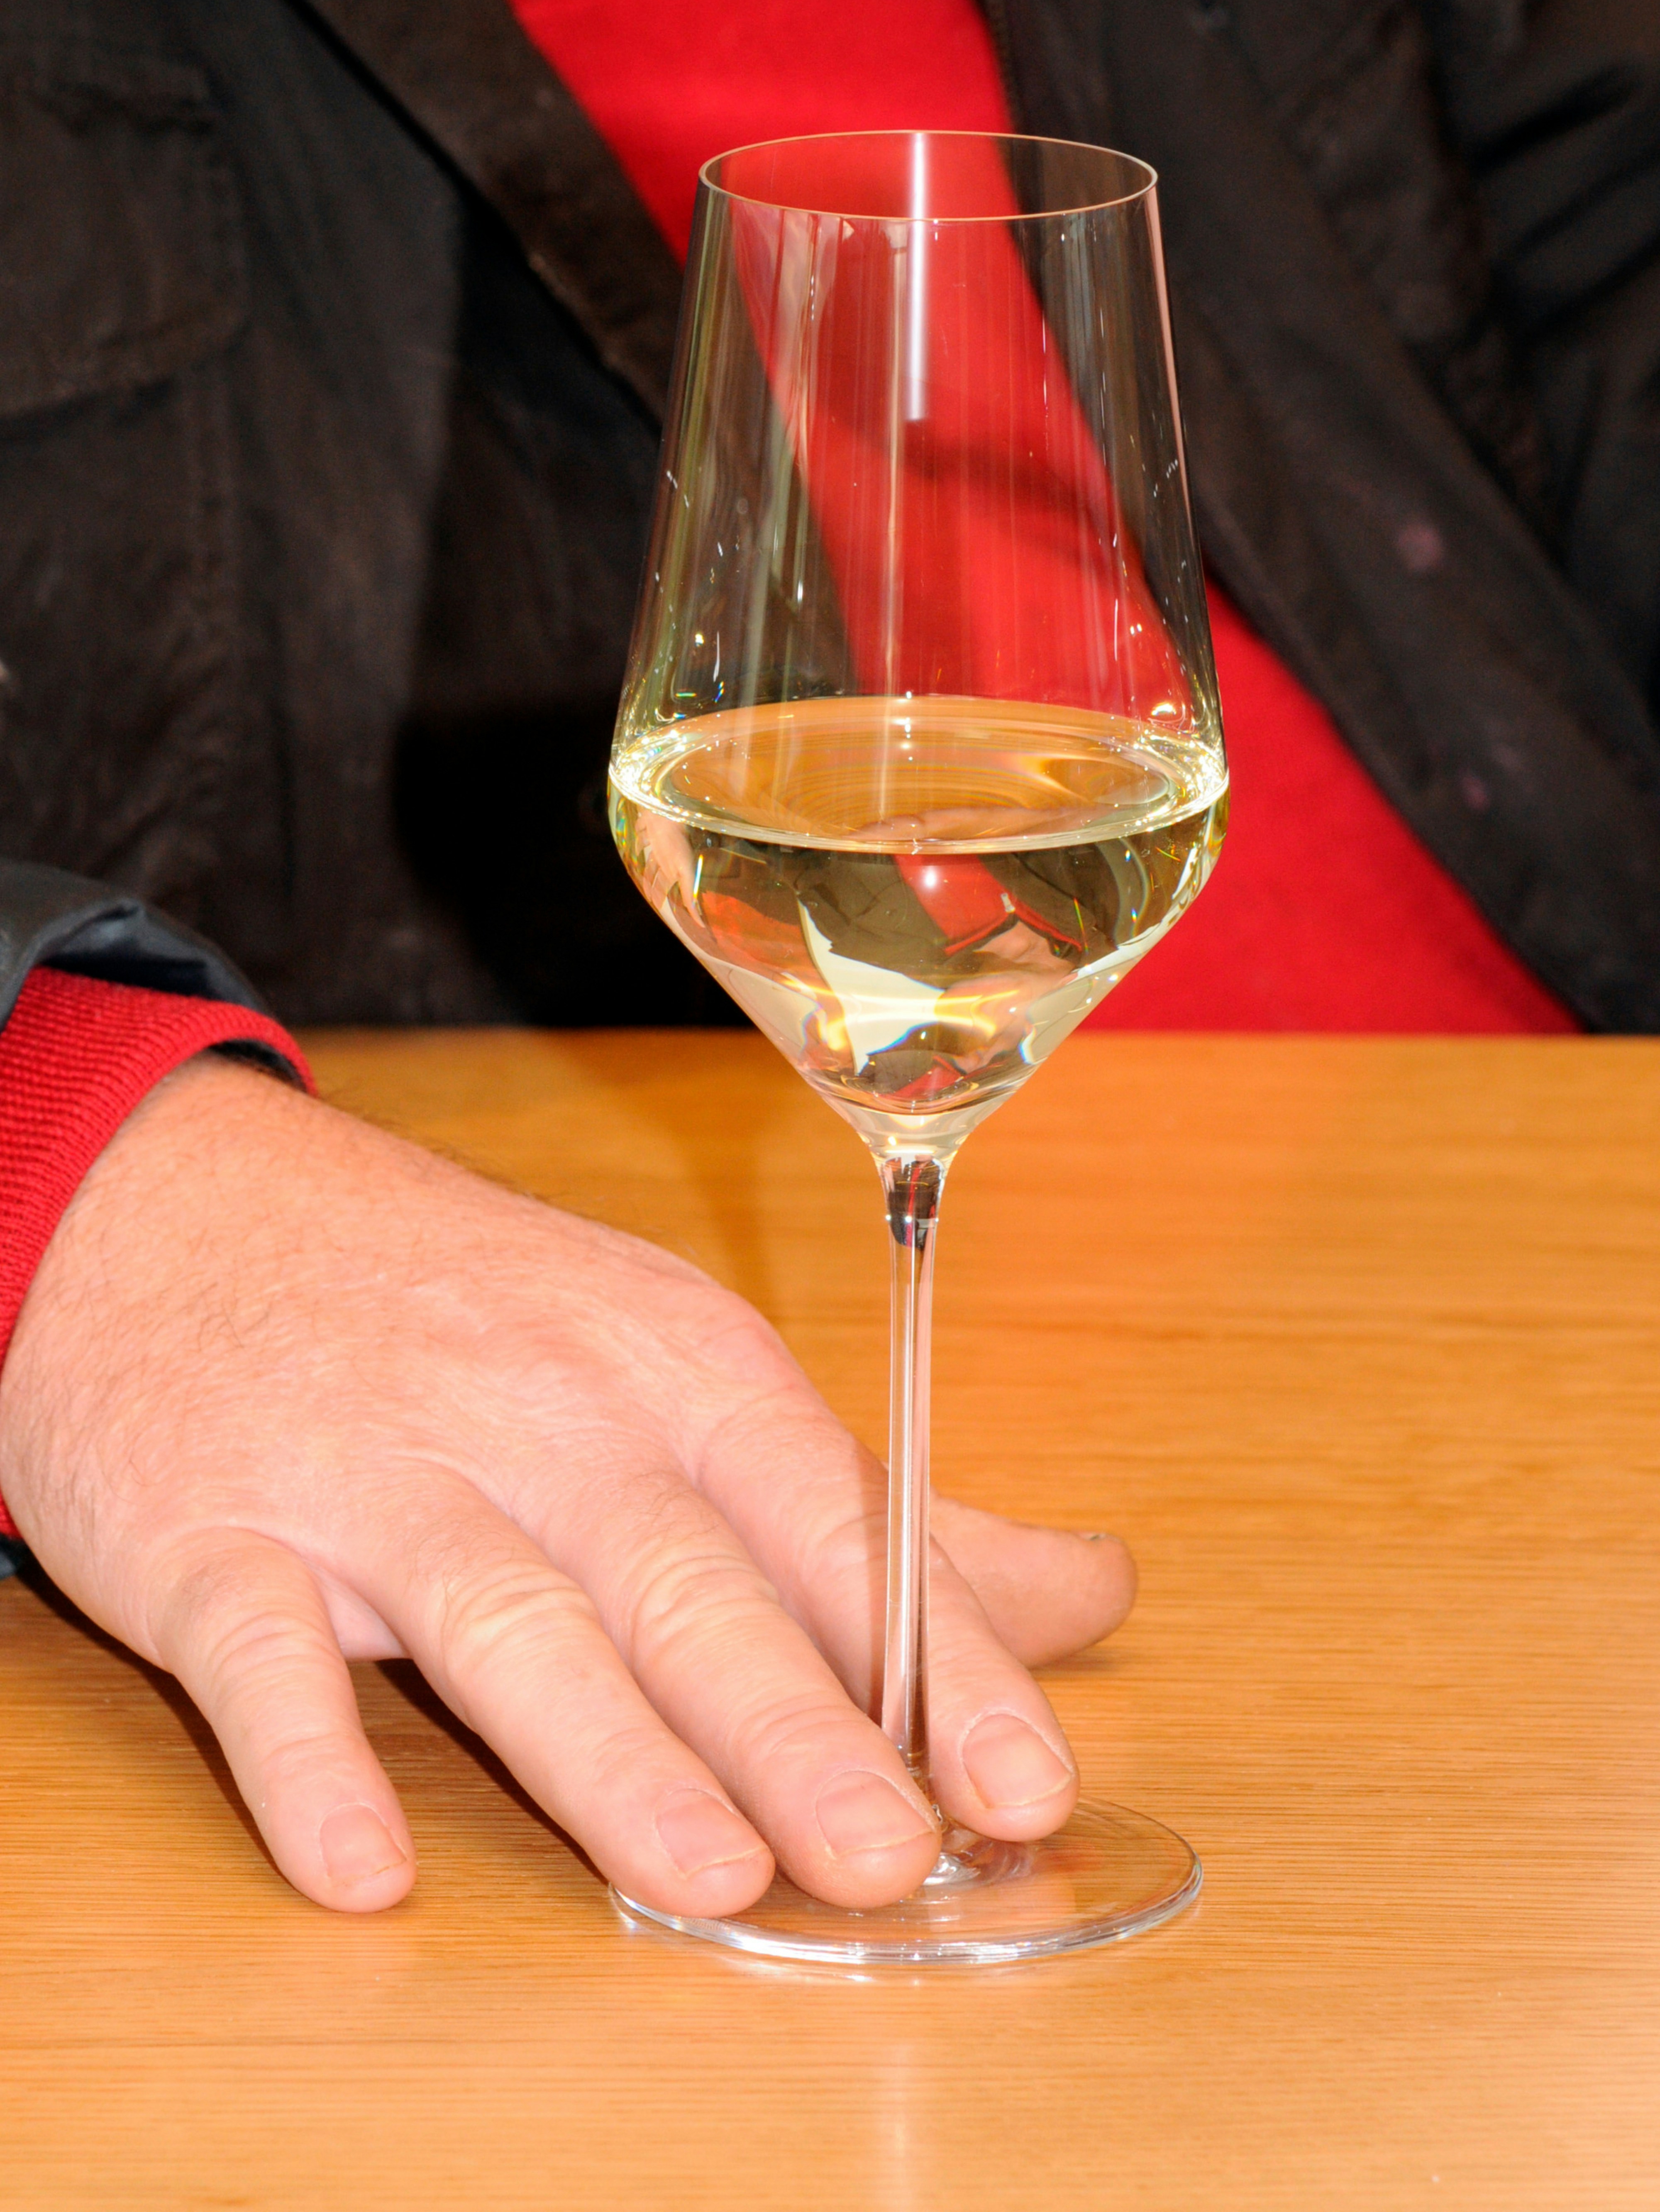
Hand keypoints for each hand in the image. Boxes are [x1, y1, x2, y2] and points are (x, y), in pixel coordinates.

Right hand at [0, 1057, 1133, 1915]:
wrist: (179, 1205)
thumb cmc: (467, 1315)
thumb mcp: (677, 1370)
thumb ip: (873, 1510)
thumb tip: (1089, 1592)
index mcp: (671, 1371)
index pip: (831, 1518)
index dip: (939, 1654)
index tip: (1025, 1779)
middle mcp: (538, 1416)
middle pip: (684, 1576)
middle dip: (794, 1721)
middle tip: (888, 1855)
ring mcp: (370, 1472)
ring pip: (506, 1616)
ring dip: (605, 1752)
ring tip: (702, 1878)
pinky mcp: (210, 1529)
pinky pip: (261, 1651)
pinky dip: (309, 1756)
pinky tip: (364, 1869)